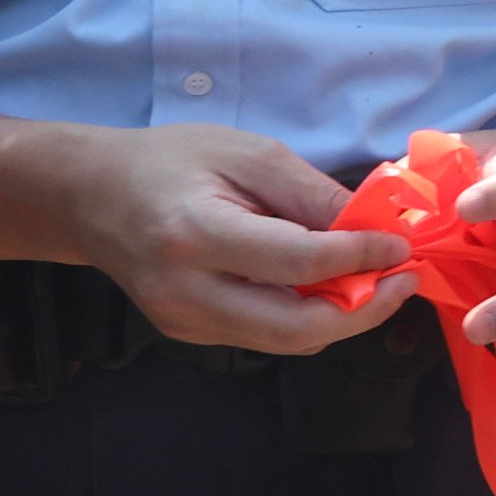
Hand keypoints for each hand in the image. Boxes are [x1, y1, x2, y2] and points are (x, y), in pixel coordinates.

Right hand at [56, 124, 415, 354]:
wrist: (90, 195)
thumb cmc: (171, 162)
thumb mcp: (249, 155)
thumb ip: (311, 196)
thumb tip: (377, 227)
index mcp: (195, 233)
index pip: (299, 263)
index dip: (362, 258)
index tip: (402, 245)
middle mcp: (185, 291)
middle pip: (297, 328)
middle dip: (366, 309)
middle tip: (405, 280)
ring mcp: (183, 321)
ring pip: (287, 341)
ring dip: (344, 318)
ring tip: (379, 281)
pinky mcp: (188, 333)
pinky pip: (266, 337)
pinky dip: (310, 318)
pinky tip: (332, 287)